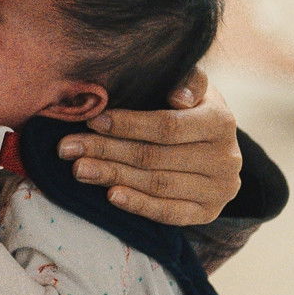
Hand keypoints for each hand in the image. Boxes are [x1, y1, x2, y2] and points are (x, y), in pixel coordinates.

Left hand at [58, 69, 240, 225]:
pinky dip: (139, 205)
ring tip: (78, 168)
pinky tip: (111, 195)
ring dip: (113, 176)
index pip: (168, 126)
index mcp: (222, 122)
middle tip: (67, 148)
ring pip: (157, 184)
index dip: (128, 124)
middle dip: (107, 150)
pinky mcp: (208, 214)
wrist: (214, 145)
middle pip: (155, 157)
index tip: (92, 121)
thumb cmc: (191, 108)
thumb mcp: (193, 87)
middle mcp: (226, 159)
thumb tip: (177, 96)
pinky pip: (169, 213)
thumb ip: (187, 81)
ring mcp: (219, 190)